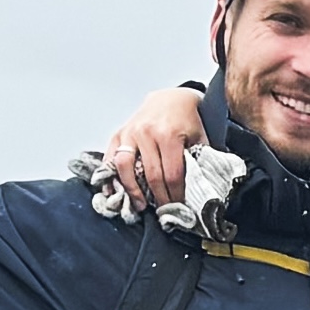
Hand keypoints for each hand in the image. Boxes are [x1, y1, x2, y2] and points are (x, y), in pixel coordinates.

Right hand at [104, 84, 208, 208]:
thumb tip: (200, 188)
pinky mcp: (119, 133)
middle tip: (163, 211)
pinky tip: (114, 191)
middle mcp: (146, 133)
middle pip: (150, 175)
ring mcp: (130, 132)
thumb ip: (199, 160)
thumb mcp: (199, 137)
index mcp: (169, 134)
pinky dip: (110, 176)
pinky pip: (110, 158)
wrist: (171, 98)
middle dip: (158, 198)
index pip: (172, 174)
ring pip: (125, 167)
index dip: (175, 195)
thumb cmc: (186, 119)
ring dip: (132, 190)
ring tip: (138, 205)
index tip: (178, 207)